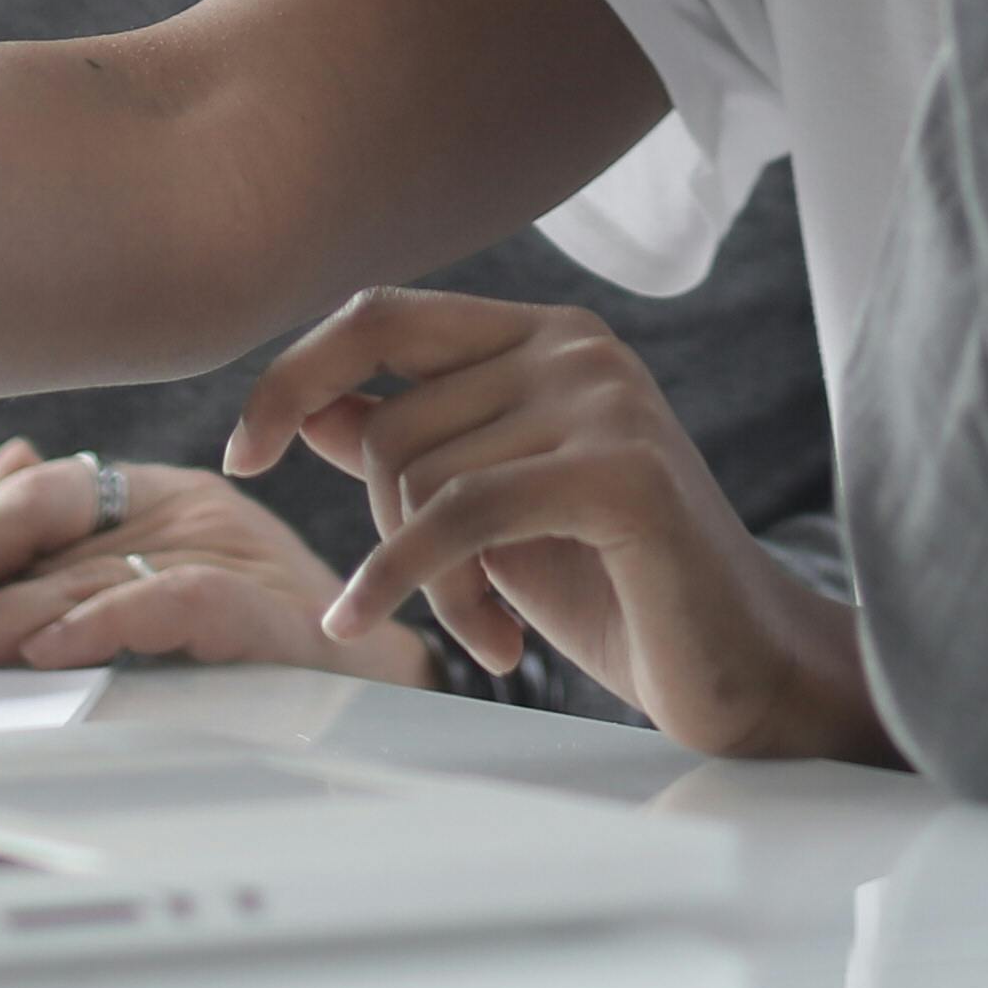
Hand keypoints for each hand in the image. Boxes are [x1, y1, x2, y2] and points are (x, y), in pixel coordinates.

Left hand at [0, 436, 425, 685]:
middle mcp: (185, 512)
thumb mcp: (165, 576)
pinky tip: (47, 651)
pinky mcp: (267, 609)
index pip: (33, 500)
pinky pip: (172, 605)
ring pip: (80, 580)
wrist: (389, 688)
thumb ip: (80, 537)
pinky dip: (105, 625)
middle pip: (37, 538)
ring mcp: (228, 553)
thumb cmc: (275, 638)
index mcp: (156, 498)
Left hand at [227, 287, 888, 761]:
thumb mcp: (492, 512)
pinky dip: (413, 585)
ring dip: (431, 584)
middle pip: (391, 425)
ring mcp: (605, 400)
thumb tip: (311, 411)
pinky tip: (458, 646)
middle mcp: (577, 347)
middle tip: (447, 605)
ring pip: (421, 481)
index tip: (242, 452)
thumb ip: (417, 447)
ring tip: (491, 629)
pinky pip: (459, 518)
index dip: (293, 376)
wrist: (745, 670)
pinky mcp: (620, 473)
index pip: (381, 318)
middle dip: (390, 534)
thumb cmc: (620, 591)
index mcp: (545, 337)